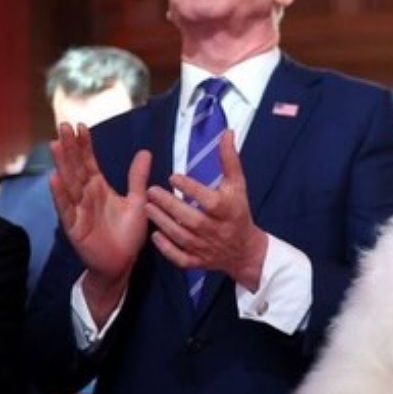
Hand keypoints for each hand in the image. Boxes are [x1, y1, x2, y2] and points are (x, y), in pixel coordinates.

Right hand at [49, 123, 149, 318]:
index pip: (89, 162)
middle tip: (63, 125)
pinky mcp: (74, 227)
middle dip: (70, 147)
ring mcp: (78, 210)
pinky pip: (67, 209)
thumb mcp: (137, 201)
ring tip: (55, 144)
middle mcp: (86, 196)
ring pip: (69, 183)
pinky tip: (54, 179)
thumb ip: (137, 178)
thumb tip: (145, 152)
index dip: (85, 145)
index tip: (81, 126)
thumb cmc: (127, 233)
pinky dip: (60, 195)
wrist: (122, 263)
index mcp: (99, 188)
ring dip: (62, 164)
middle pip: (76, 167)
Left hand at [144, 131, 267, 291]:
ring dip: (163, 222)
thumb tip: (226, 132)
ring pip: (182, 237)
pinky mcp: (198, 261)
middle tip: (151, 190)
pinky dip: (168, 249)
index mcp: (228, 210)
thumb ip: (230, 159)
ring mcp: (206, 247)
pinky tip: (155, 235)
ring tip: (147, 207)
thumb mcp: (238, 185)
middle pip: (191, 219)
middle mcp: (217, 230)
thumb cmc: (238, 211)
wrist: (245, 250)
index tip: (174, 177)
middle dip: (170, 205)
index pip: (209, 200)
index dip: (191, 189)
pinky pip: (181, 258)